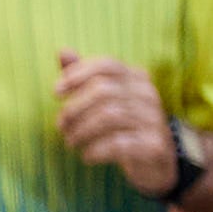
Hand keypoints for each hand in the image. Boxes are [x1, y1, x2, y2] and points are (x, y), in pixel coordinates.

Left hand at [55, 53, 175, 194]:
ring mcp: (154, 119)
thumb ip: (85, 77)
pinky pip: (118, 143)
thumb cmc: (123, 125)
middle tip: (60, 125)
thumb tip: (62, 51)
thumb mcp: (106, 99)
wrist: (156, 160)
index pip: (107, 65)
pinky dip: (95, 150)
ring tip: (70, 141)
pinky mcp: (153, 144)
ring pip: (109, 116)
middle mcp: (148, 94)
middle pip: (103, 91)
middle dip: (74, 108)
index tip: (56, 92)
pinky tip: (86, 156)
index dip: (78, 74)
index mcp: (137, 78)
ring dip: (81, 130)